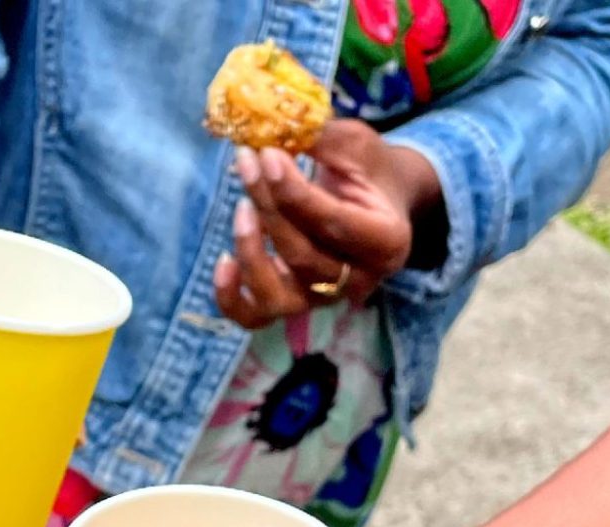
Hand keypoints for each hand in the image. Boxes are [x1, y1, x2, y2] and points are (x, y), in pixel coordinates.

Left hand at [216, 121, 444, 328]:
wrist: (380, 202)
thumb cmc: (369, 171)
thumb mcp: (357, 146)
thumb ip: (323, 138)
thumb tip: (274, 124)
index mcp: (387, 240)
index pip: (334, 223)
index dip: (294, 192)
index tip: (267, 154)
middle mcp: (358, 280)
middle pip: (302, 254)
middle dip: (268, 205)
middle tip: (247, 160)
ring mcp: (324, 299)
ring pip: (278, 293)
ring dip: (250, 249)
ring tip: (240, 206)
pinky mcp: (295, 305)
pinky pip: (255, 318)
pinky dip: (230, 297)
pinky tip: (222, 261)